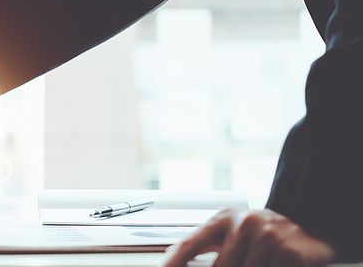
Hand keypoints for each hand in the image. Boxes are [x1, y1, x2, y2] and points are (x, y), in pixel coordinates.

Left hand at [159, 208, 335, 266]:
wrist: (310, 227)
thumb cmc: (264, 232)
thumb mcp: (231, 230)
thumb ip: (205, 243)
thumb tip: (171, 256)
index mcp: (224, 218)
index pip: (191, 242)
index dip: (175, 260)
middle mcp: (244, 224)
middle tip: (237, 263)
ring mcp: (267, 237)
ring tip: (257, 262)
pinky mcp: (289, 252)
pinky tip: (272, 265)